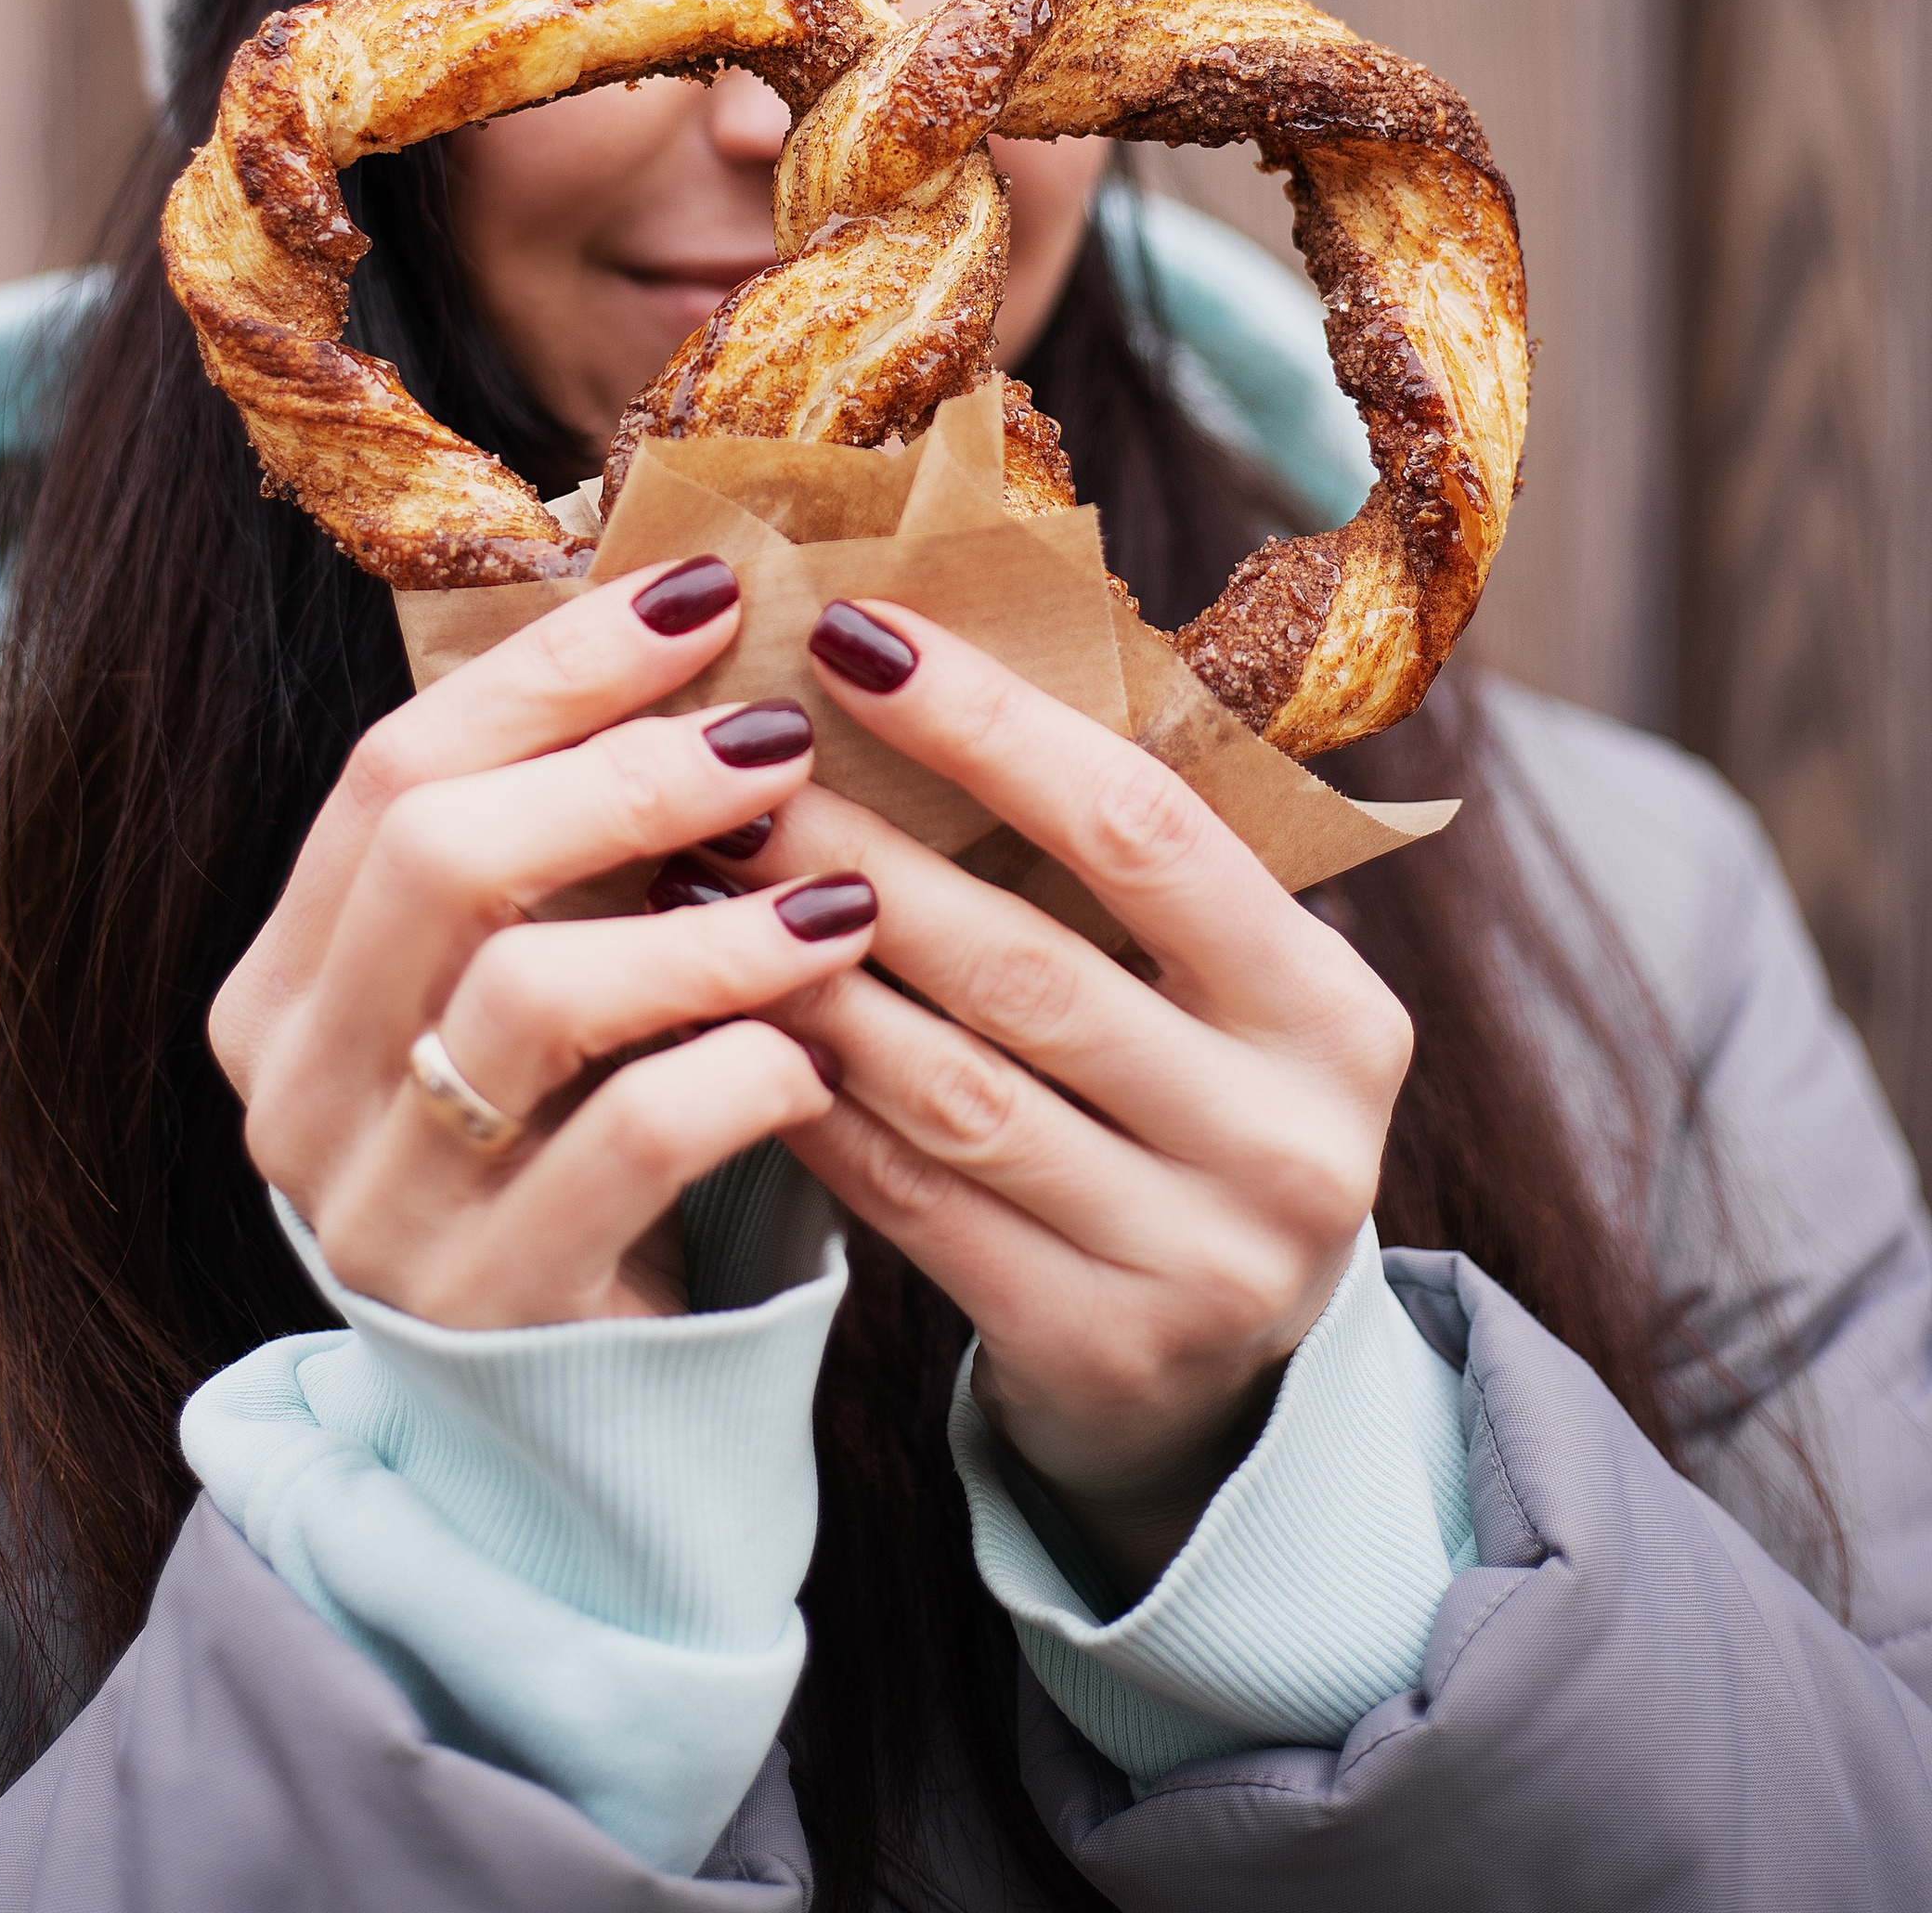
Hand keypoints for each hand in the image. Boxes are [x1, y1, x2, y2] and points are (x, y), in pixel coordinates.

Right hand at [207, 558, 876, 1328]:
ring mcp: (375, 1211)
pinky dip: (732, 1076)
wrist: (564, 1441)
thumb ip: (554, 851)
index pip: (392, 770)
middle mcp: (296, 1091)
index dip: (553, 671)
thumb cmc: (563, 1156)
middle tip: (779, 738)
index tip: (704, 595)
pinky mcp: (490, 1315)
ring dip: (703, 923)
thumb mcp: (522, 994)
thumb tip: (695, 625)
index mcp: (285, 984)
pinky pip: (619, 1152)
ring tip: (839, 892)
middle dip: (624, 772)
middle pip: (438, 855)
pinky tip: (814, 1049)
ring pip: (527, 996)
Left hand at [723, 600, 1412, 1601]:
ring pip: (955, 1088)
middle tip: (724, 765)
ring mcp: (1198, 1262)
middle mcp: (1289, 1140)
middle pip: (1031, 961)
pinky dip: (809, 1102)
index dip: (990, 725)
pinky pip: (914, 1203)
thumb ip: (1113, 862)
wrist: (1232, 1387)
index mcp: (1331, 1011)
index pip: (1145, 829)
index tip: (851, 634)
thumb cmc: (1186, 1110)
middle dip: (857, 851)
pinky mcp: (1094, 1350)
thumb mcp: (1214, 990)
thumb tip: (914, 653)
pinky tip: (723, 1027)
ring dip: (803, 974)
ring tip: (690, 882)